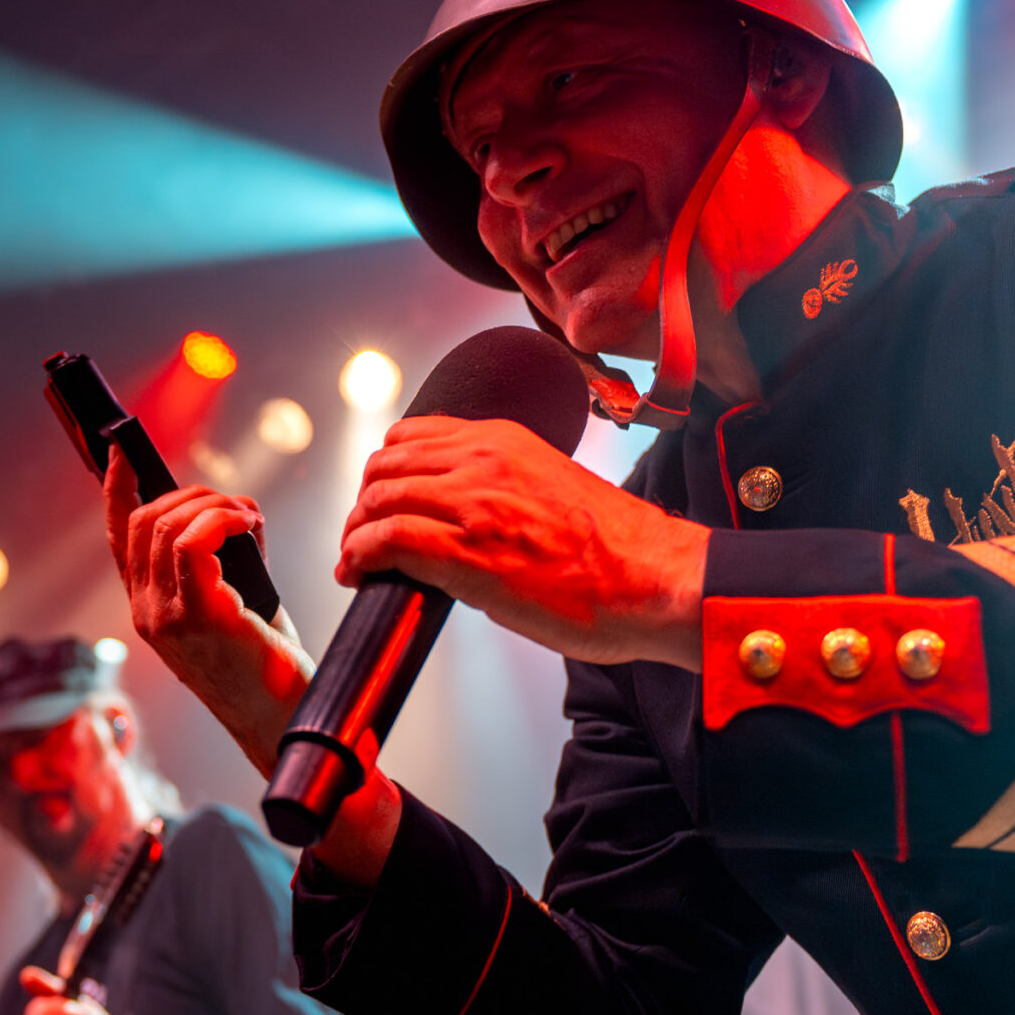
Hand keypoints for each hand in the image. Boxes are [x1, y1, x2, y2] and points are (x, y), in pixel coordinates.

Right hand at [106, 448, 313, 773]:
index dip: (116, 488)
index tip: (122, 452)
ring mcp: (165, 616)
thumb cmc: (270, 667)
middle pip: (142, 520)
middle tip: (235, 506)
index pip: (118, 537)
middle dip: (190, 493)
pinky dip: (222, 518)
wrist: (287, 719)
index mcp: (150, 608)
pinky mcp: (197, 616)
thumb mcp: (240, 603)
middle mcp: (147, 612)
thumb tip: (240, 514)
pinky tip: (248, 523)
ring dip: (212, 503)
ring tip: (247, 515)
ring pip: (165, 524)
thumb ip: (228, 559)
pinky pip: (193, 542)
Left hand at [339, 416, 708, 669]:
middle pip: (385, 464)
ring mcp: (473, 504)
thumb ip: (502, 490)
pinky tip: (359, 572)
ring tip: (357, 558)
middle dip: (365, 503)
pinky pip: (386, 539)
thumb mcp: (551, 486)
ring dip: (356, 531)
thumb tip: (462, 521)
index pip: (413, 435)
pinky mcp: (467, 552)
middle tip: (363, 536)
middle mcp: (483, 460)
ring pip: (378, 498)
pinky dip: (359, 555)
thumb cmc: (620, 550)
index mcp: (505, 439)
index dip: (387, 472)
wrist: (658, 579)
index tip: (384, 502)